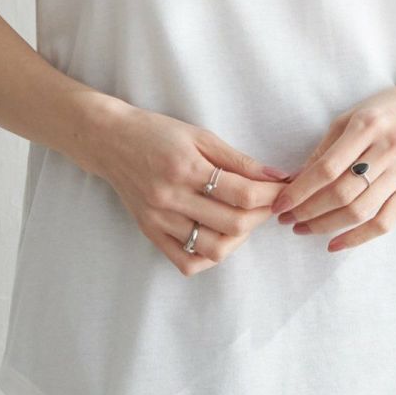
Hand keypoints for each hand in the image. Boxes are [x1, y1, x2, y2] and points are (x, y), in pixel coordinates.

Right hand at [95, 105, 291, 275]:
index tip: (285, 188)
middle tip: (270, 203)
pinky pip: (186, 262)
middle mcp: (171, 198)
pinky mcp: (150, 233)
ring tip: (246, 219)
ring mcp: (159, 220)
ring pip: (213, 249)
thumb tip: (276, 175)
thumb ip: (238, 159)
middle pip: (232, 224)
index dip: (272, 194)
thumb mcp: (200, 135)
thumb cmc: (157, 132)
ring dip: (240, 238)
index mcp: (186, 168)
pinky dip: (210, 257)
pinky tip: (220, 237)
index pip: (242, 193)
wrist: (110, 141)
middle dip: (262, 215)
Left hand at [270, 79, 395, 252]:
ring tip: (304, 229)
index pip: (326, 168)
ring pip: (360, 211)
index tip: (279, 204)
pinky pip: (385, 222)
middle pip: (342, 193)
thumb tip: (294, 181)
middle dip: (308, 211)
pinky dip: (358, 238)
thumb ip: (324, 149)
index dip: (300, 190)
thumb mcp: (349, 118)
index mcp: (366, 126)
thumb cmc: (382, 110)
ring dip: (326, 226)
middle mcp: (387, 149)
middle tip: (287, 220)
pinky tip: (335, 243)